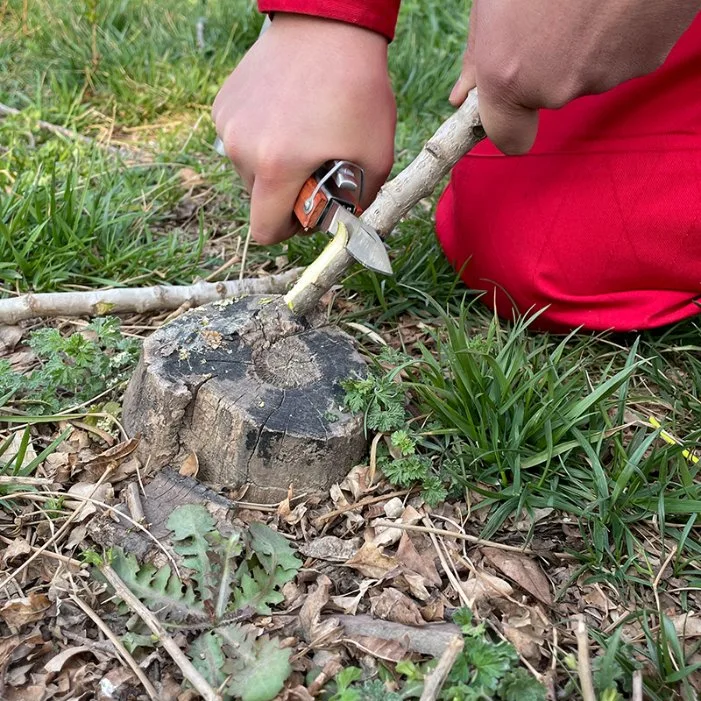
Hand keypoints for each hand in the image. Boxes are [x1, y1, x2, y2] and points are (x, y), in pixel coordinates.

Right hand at [212, 14, 395, 244]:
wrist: (328, 25)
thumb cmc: (358, 90)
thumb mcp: (376, 157)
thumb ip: (358, 204)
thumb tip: (342, 225)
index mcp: (278, 166)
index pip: (264, 231)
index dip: (289, 231)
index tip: (308, 212)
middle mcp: (243, 149)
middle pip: (257, 202)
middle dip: (284, 196)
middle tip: (313, 168)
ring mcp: (228, 125)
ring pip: (248, 172)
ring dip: (273, 168)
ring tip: (301, 135)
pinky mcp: (223, 105)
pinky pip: (240, 142)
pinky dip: (261, 140)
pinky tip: (286, 115)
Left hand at [449, 0, 699, 153]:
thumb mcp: (493, 0)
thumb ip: (478, 54)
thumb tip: (465, 94)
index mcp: (508, 74)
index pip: (509, 139)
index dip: (509, 121)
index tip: (510, 99)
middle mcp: (554, 87)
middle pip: (546, 95)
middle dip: (545, 64)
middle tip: (551, 13)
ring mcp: (603, 77)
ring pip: (584, 74)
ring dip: (581, 45)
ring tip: (586, 0)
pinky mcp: (645, 61)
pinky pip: (620, 58)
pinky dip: (617, 36)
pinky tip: (615, 2)